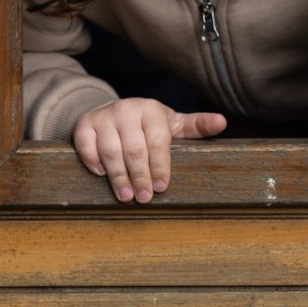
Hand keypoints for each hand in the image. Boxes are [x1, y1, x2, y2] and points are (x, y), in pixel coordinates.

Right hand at [73, 98, 225, 202]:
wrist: (112, 112)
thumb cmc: (147, 125)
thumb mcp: (172, 124)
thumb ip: (196, 126)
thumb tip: (223, 122)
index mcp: (152, 110)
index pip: (158, 141)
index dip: (161, 166)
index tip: (163, 187)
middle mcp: (128, 109)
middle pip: (135, 148)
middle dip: (140, 176)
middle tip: (145, 198)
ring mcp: (105, 116)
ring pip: (111, 149)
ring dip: (118, 175)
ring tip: (125, 196)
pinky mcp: (84, 124)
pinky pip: (86, 144)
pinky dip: (92, 160)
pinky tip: (100, 175)